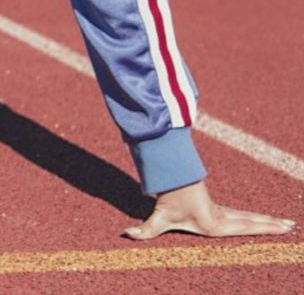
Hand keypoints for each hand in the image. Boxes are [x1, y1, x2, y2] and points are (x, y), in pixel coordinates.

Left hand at [124, 180, 295, 239]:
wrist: (168, 178)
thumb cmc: (166, 199)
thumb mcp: (157, 216)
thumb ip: (145, 229)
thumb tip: (127, 235)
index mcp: (215, 223)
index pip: (244, 226)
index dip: (263, 227)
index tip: (280, 227)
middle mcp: (222, 217)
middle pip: (251, 220)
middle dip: (271, 224)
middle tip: (291, 226)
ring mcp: (221, 212)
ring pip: (249, 217)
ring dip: (267, 220)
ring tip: (287, 224)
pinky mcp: (218, 210)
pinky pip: (242, 215)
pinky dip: (255, 219)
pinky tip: (265, 221)